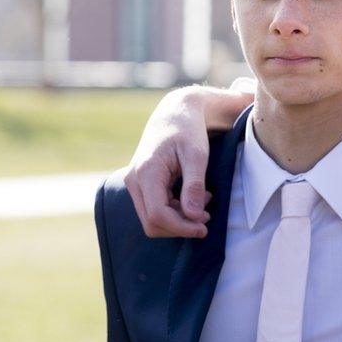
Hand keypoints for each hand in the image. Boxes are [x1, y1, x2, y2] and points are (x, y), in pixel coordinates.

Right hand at [124, 87, 213, 237]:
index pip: (157, 214)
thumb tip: (193, 216)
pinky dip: (175, 212)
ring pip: (152, 220)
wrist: (175, 114)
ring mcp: (134, 184)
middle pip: (152, 223)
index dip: (181, 227)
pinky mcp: (141, 186)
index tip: (204, 228)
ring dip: (179, 219)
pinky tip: (193, 198)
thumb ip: (194, 185)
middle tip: (207, 216)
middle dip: (181, 226)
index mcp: (146, 171)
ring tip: (203, 201)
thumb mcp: (197, 155)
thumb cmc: (188, 131)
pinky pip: (155, 210)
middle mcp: (134, 180)